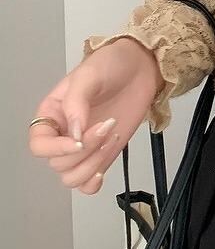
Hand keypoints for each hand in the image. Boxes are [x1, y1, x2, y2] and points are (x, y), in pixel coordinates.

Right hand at [28, 37, 164, 194]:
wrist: (141, 68)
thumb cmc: (112, 65)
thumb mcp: (89, 75)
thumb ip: (76, 103)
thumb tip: (73, 133)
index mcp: (52, 114)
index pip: (39, 145)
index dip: (55, 148)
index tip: (79, 140)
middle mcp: (63, 133)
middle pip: (58, 163)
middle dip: (85, 150)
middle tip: (105, 126)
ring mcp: (85, 146)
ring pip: (72, 177)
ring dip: (92, 164)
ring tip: (110, 138)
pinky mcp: (104, 154)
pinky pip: (88, 183)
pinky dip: (94, 181)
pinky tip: (104, 166)